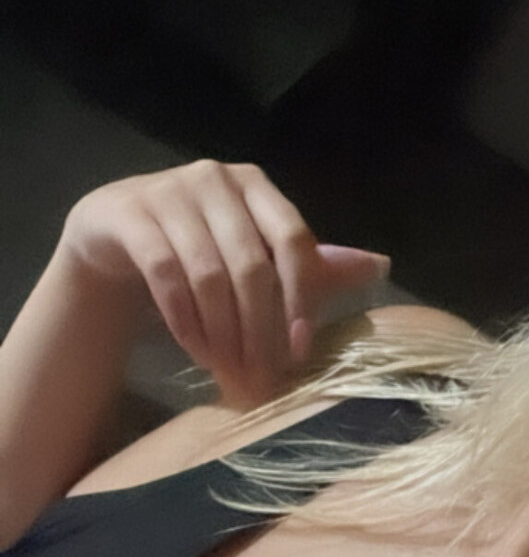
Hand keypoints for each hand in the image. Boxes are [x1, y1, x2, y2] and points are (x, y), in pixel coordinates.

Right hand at [59, 160, 389, 407]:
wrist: (117, 234)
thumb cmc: (202, 245)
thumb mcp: (257, 253)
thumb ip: (313, 263)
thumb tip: (382, 267)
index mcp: (258, 186)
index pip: (294, 239)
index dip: (301, 296)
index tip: (299, 350)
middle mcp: (216, 179)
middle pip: (252, 263)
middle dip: (259, 328)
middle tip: (260, 377)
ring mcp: (168, 192)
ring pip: (208, 273)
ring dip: (221, 332)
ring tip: (227, 371)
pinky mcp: (130, 215)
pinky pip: (164, 273)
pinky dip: (183, 318)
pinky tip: (194, 349)